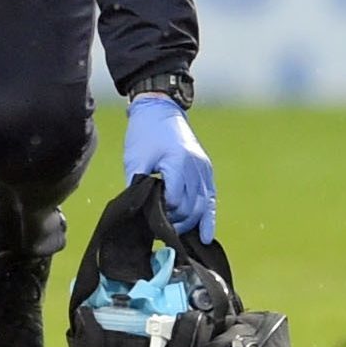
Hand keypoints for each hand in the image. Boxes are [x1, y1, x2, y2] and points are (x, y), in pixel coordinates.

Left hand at [122, 95, 216, 242]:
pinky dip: (208, 218)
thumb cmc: (143, 133)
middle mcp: (196, 167)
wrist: (159, 110)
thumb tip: (140, 211)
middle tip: (159, 229)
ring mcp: (204, 169)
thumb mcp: (135, 159)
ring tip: (175, 234)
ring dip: (190, 222)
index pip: (175, 201)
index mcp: (178, 163)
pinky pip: (210, 198)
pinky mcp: (206, 170)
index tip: (150, 219)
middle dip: (176, 222)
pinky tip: (205, 236)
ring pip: (202, 206)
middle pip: (191, 207)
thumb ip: (138, 185)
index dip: (163, 214)